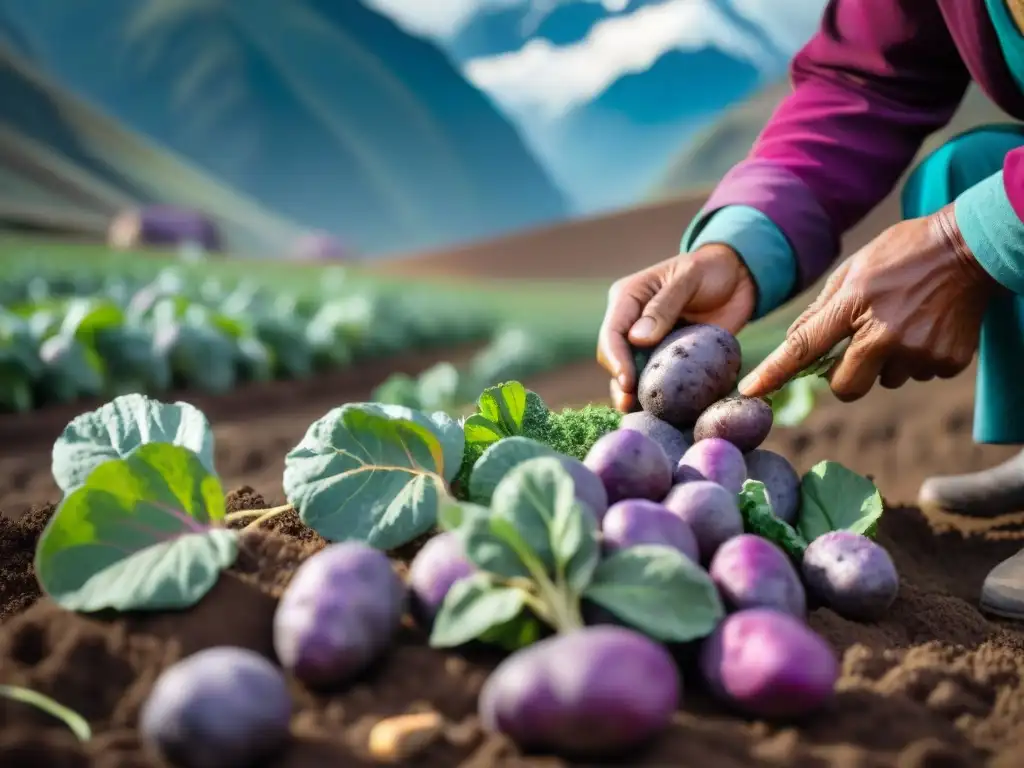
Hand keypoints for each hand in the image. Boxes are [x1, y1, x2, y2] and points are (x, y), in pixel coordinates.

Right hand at [597, 244, 755, 411]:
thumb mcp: (689, 278)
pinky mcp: (667, 356)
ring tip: (643, 415)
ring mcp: (648, 342)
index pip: (612, 333)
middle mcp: (632, 322)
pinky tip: (663, 412)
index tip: (627, 382)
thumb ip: (664, 306)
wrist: (738, 278)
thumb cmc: (711, 269)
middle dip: (621, 382)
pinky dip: (658, 394)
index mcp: (628, 298)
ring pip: (631, 372)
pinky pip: (656, 378)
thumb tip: (637, 339)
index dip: (616, 359)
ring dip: (634, 394)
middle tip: (631, 405)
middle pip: (615, 357)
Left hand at [738, 204, 997, 401]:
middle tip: (860, 346)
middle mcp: (885, 334)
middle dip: (846, 375)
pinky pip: (918, 374)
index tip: (750, 390)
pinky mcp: (947, 361)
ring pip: (886, 380)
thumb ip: (822, 309)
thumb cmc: (904, 253)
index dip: (774, 372)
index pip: (804, 347)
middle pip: (846, 387)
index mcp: (854, 305)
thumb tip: (793, 342)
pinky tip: (927, 326)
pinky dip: (917, 357)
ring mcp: (919, 351)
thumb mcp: (854, 269)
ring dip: (887, 361)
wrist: (972, 246)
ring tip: (904, 321)